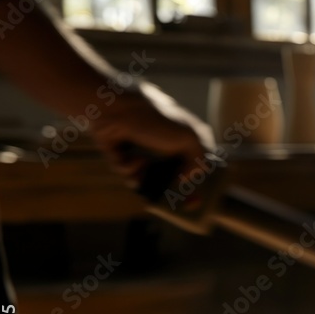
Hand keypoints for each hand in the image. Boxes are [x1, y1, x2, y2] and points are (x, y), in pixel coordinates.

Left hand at [89, 82, 215, 187]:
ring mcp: (144, 151)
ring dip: (144, 175)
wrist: (116, 111)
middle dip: (166, 186)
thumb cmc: (155, 121)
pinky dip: (128, 167)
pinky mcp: (123, 155)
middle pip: (169, 178)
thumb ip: (198, 160)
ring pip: (147, 178)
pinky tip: (129, 156)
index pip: (195, 167)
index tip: (193, 202)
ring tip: (141, 163)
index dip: (195, 186)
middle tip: (165, 195)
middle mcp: (165, 147)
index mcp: (183, 141)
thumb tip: (186, 178)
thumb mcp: (188, 138)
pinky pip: (127, 173)